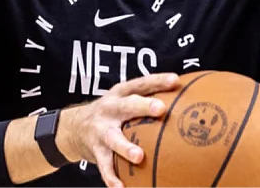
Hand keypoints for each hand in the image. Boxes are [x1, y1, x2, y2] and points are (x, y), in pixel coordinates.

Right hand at [62, 72, 180, 187]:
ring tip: (139, 156)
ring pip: (114, 138)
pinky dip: (112, 178)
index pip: (140, 83)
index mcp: (120, 94)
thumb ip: (147, 99)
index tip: (175, 80)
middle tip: (161, 109)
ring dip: (126, 147)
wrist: (73, 127)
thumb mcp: (124, 99)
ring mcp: (101, 130)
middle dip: (143, 106)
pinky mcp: (96, 150)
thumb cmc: (112, 112)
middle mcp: (110, 109)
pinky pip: (105, 166)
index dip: (157, 81)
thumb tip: (185, 99)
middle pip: (126, 106)